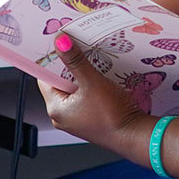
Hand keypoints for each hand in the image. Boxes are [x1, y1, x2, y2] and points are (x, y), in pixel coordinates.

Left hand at [37, 34, 148, 153]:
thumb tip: (60, 42)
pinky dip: (90, 86)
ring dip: (82, 75)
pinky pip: (84, 97)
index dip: (51, 60)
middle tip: (78, 49)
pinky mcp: (89, 119)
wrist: (133, 136)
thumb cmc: (112, 115)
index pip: (45, 78)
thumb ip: (75, 60)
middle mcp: (62, 116)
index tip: (59, 45)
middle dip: (69, 66)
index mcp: (56, 108)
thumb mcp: (93, 82)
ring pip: (74, 89)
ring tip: (91, 62)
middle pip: (60, 82)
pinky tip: (101, 78)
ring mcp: (76, 118)